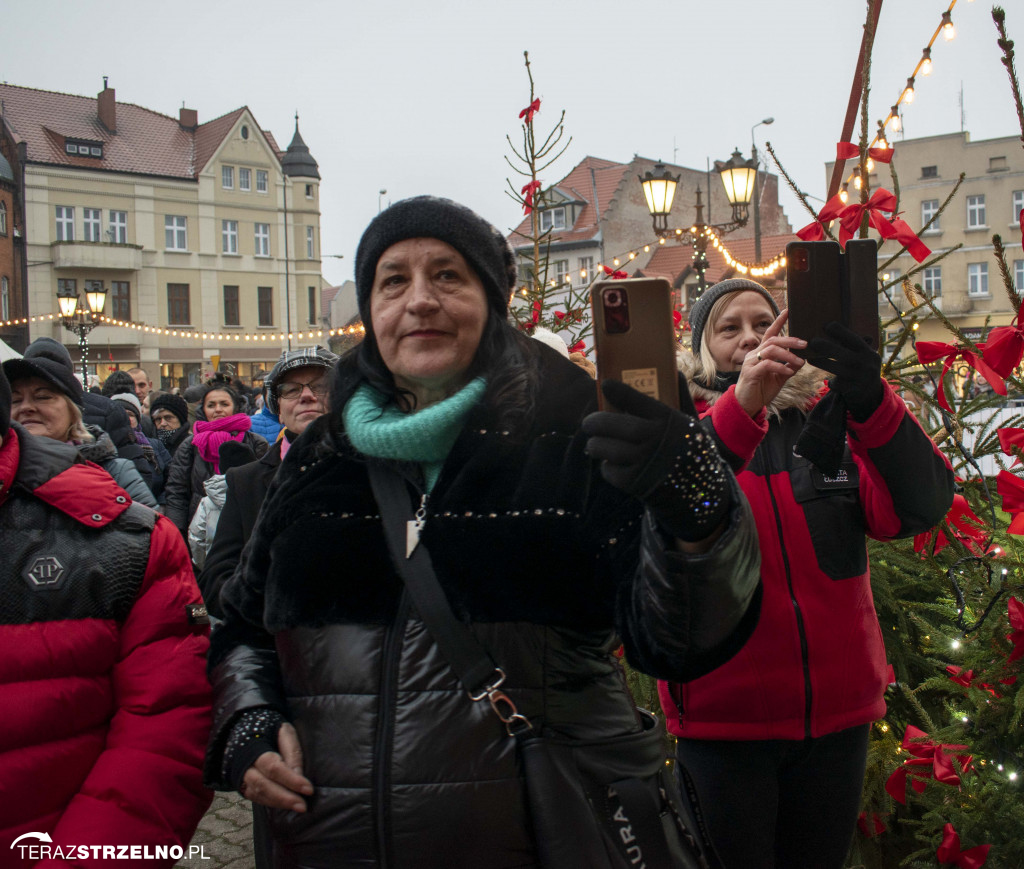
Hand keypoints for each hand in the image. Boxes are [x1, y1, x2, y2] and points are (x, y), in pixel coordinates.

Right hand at [241, 723, 313, 812]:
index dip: (291, 780)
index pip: (274, 768)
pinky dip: (272, 803)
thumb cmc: (270, 730)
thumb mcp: (284, 731)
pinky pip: (257, 798)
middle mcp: (246, 766)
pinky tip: (286, 806)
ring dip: (279, 803)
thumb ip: (291, 751)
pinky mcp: (244, 786)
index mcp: (255, 748)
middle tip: (303, 806)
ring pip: (259, 795)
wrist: (245, 732)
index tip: (309, 789)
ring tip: (298, 808)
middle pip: (263, 785)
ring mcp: (243, 777)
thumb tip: (299, 775)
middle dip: (284, 798)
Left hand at [582, 380, 730, 541]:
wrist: (698, 493)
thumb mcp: (691, 424)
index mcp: (668, 421)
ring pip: (607, 449)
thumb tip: (674, 371)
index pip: (638, 401)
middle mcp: (655, 440)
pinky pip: (610, 470)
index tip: (605, 384)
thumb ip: (681, 398)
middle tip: (588, 423)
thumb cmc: (690, 450)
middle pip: (614, 426)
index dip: (619, 392)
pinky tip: (610, 462)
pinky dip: (607, 466)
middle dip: (595, 422)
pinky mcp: (635, 483)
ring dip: (595, 445)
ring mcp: (644, 463)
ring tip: (593, 443)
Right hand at [734, 309, 806, 416]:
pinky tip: (788, 371)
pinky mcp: (750, 373)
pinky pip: (767, 364)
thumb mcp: (779, 377)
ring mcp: (751, 363)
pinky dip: (780, 366)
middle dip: (790, 340)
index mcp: (761, 353)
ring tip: (799, 361)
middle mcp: (755, 354)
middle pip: (773, 340)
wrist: (747, 404)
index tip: (788, 311)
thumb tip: (802, 358)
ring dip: (788, 355)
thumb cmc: (761, 389)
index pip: (770, 334)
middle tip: (804, 344)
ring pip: (771, 350)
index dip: (778, 322)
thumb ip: (788, 366)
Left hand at [806, 321, 883, 420]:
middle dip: (827, 347)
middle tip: (812, 341)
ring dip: (821, 363)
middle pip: (844, 355)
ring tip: (809, 359)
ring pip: (836, 370)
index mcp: (869, 353)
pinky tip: (829, 381)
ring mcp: (859, 378)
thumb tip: (834, 329)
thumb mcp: (865, 357)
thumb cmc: (862, 369)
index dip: (841, 332)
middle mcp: (866, 365)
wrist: (871, 396)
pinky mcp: (851, 390)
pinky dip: (831, 382)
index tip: (828, 325)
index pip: (855, 340)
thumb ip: (855, 347)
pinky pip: (836, 384)